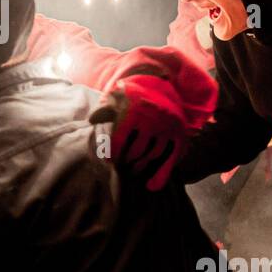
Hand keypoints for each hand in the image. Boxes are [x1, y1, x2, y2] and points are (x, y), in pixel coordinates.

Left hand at [90, 68, 215, 191]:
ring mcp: (167, 127)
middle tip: (121, 166)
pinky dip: (163, 174)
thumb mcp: (115, 97)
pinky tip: (151, 187)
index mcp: (133, 110)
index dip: (113, 153)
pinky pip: (172, 158)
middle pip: (136, 150)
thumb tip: (91, 120)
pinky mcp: (179, 133)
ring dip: (141, 166)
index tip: (109, 161)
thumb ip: (103, 110)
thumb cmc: (130, 96)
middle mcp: (152, 119)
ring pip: (153, 155)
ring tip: (133, 170)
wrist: (159, 85)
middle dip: (126, 161)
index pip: (120, 138)